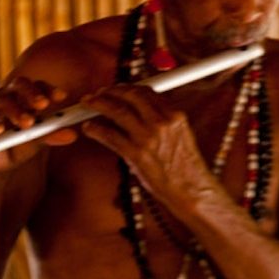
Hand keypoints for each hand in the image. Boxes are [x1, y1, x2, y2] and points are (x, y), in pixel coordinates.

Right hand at [0, 77, 77, 171]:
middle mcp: (8, 96)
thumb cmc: (19, 142)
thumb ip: (52, 135)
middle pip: (19, 85)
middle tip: (43, 105)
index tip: (61, 97)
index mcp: (25, 96)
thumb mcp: (38, 140)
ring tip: (27, 122)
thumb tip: (72, 134)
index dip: (49, 89)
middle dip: (32, 94)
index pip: (38, 86)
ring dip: (15, 111)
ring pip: (3, 102)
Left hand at [79, 83, 218, 209]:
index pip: (146, 92)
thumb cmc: (184, 168)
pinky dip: (96, 129)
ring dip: (99, 104)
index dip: (128, 88)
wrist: (190, 190)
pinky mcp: (136, 155)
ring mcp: (148, 138)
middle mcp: (161, 123)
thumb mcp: (180, 136)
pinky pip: (110, 136)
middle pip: (130, 96)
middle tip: (98, 93)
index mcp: (174, 116)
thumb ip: (162, 120)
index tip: (117, 89)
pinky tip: (89, 128)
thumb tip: (140, 111)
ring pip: (117, 111)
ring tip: (88, 104)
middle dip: (111, 91)